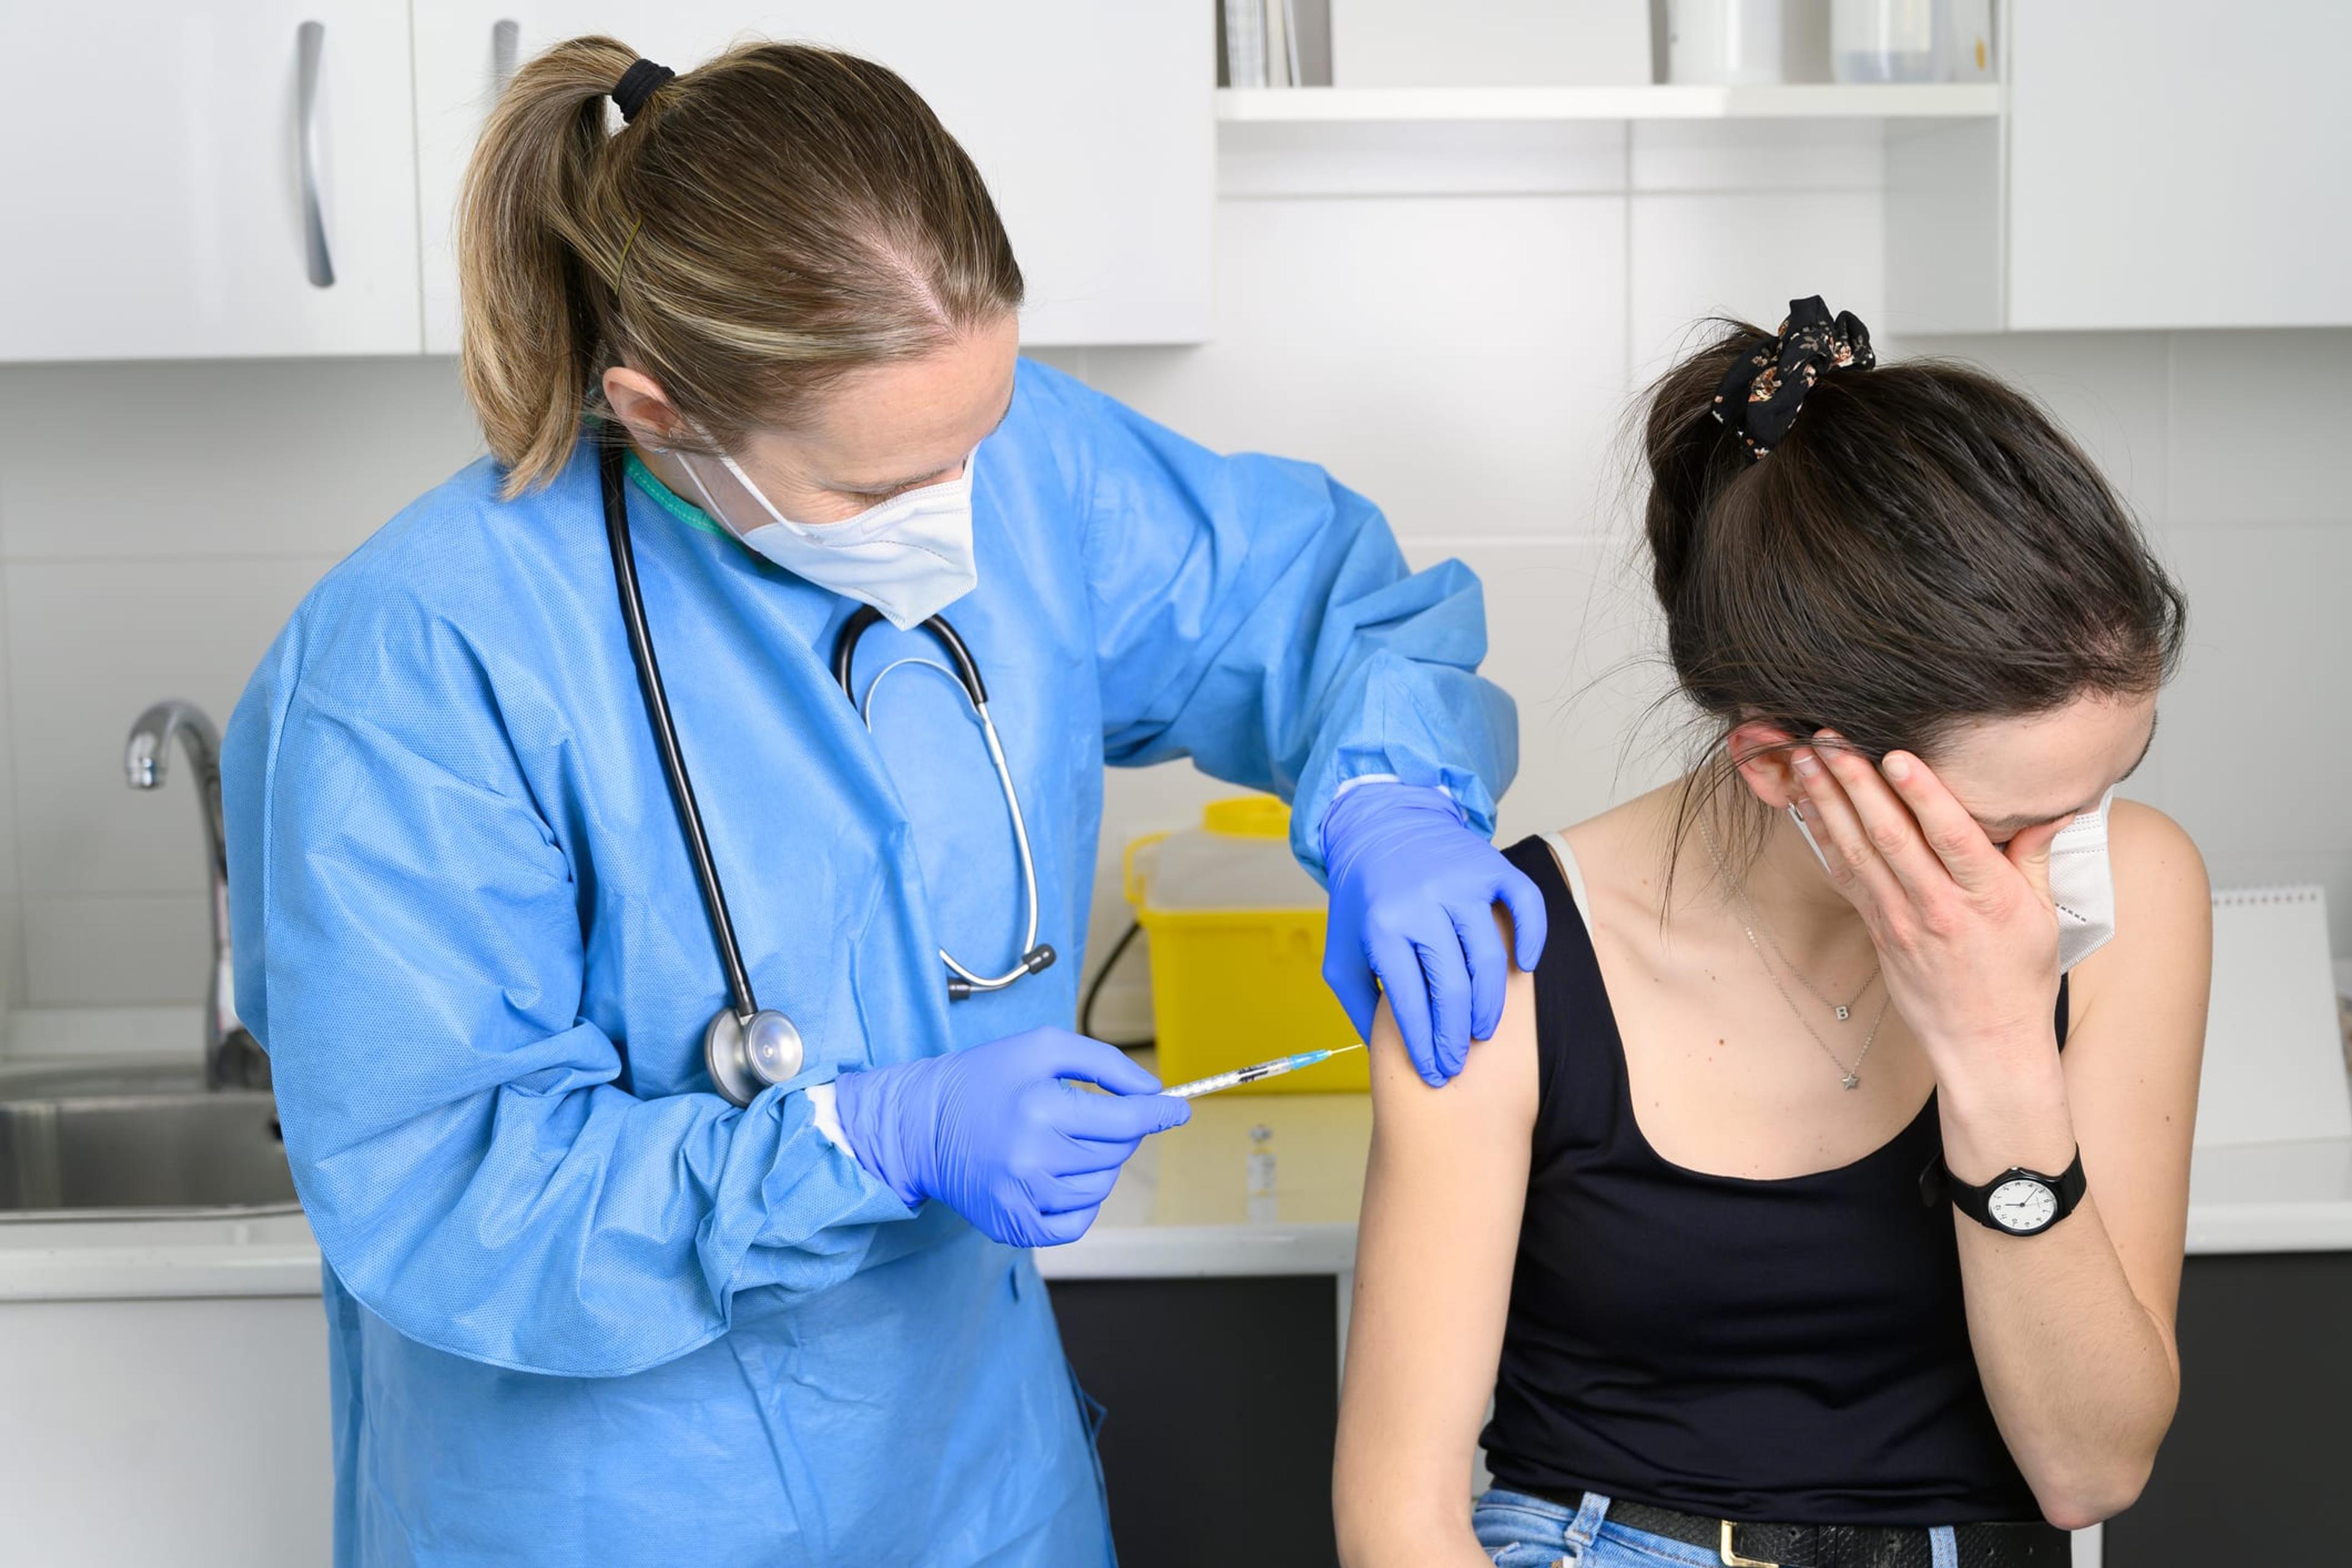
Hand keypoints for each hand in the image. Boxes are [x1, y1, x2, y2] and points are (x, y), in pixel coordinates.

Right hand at [831, 1028, 1189, 1247]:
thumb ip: (1105, 1063)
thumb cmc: (986, 1078)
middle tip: (1090, 1117)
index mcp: (1041, 1108)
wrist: (923, 1124)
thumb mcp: (1042, 1048)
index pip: (1127, 1121)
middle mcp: (1032, 1157)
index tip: (1178, 1109)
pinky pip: (1076, 1224)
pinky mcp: (1013, 1225)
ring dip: (1097, 1165)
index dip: (1160, 1114)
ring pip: (1099, 1188)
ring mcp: (1021, 1197)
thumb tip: (1153, 1091)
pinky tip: (1061, 1177)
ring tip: (1066, 1143)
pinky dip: (1081, 1203)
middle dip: (1118, 1133)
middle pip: (1116, 1154)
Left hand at [1320, 782, 1547, 1085]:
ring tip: (1482, 1031)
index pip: (1410, 1001)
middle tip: (1459, 1063)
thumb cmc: (1362, 899)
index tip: (1435, 1074)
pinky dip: (1532, 938)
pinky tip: (1526, 967)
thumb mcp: (1342, 951)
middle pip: (1452, 987)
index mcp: (1382, 927)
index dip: (1425, 1045)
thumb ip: (1359, 1003)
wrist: (1380, 825)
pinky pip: (1525, 906)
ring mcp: (1460, 883)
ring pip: (1488, 958)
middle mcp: (1422, 903)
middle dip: (1456, 1036)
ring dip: (1490, 1004)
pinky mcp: (1491, 866)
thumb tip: (1382, 1054)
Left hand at [1789, 736, 2066, 1077]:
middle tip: (1831, 739)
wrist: (1984, 1044)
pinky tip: (1806, 804)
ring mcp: (1901, 920)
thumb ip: (2035, 855)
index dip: (1923, 795)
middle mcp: (1938, 906)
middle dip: (1857, 783)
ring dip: (1828, 802)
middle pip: (1892, 836)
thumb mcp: (2042, 915)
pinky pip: (1846, 876)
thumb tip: (2057, 802)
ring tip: (1805, 759)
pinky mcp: (1877, 929)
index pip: (1951, 838)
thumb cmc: (2018, 977)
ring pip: (1859, 851)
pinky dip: (1823, 837)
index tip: (1897, 756)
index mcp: (1987, 898)